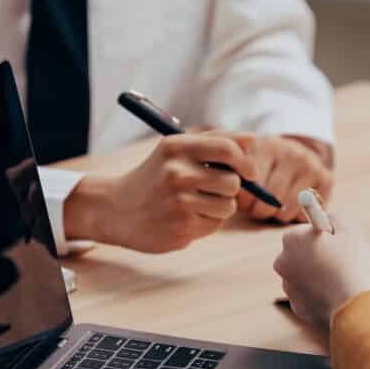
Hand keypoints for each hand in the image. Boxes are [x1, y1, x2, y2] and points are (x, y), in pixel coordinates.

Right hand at [65, 132, 256, 252]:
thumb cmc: (154, 177)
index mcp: (176, 147)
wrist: (116, 210)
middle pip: (233, 182)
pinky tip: (185, 218)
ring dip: (220, 207)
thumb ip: (213, 141)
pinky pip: (215, 225)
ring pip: (228, 206)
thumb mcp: (175, 151)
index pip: (228, 149)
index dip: (246, 161)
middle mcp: (176, 173)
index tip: (249, 171)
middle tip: (212, 189)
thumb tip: (253, 139)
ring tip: (196, 204)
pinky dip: (206, 223)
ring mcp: (178, 203)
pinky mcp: (181, 229)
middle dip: (230, 188)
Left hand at [237, 135, 332, 222]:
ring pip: (287, 209)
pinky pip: (305, 213)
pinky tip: (290, 205)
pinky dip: (295, 216)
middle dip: (259, 210)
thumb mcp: (246, 164)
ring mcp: (311, 165)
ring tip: (272, 206)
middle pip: (270, 198)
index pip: (252, 184)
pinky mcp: (327, 179)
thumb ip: (237, 179)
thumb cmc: (262, 165)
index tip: (243, 202)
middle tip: (256, 208)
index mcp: (267, 145)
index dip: (244, 200)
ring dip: (276, 214)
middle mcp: (292, 152)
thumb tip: (234, 198)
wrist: (295, 154)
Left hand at [272, 214, 369, 331]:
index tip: (337, 239)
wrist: (356, 310)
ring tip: (343, 279)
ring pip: (306, 274)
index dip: (324, 234)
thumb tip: (327, 217)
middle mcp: (282, 262)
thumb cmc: (354, 266)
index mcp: (292, 239)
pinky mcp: (297, 307)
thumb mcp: (351, 230)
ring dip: (321, 274)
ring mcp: (288, 287)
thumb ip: (335, 217)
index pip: (305, 230)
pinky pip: (311, 295)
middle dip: (319, 254)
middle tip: (343, 259)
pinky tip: (339, 296)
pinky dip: (322, 294)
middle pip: (302, 252)